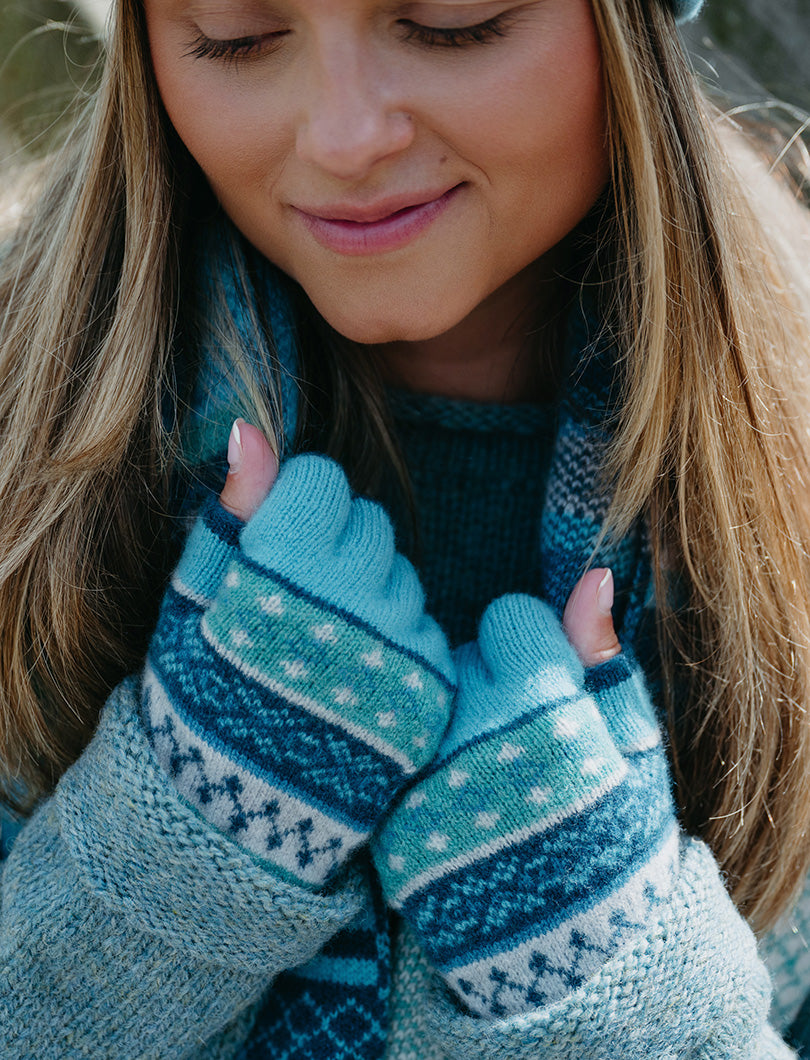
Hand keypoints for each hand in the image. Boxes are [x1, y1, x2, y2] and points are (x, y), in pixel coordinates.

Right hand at [144, 426, 454, 888]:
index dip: (294, 513)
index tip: (274, 553)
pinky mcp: (432, 693)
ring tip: (324, 652)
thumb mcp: (195, 600)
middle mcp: (351, 600)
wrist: (232, 817)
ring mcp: (398, 649)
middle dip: (336, 550)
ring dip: (371, 600)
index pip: (323, 483)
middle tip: (299, 606)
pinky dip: (398, 647)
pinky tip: (356, 683)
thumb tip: (251, 431)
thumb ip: (232, 512)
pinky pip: (428, 633)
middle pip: (370, 524)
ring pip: (403, 577)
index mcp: (282, 567)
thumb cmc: (199, 698)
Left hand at [372, 583, 677, 1018]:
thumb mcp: (631, 746)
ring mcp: (427, 783)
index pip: (507, 619)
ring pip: (421, 701)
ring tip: (481, 773)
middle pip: (458, 657)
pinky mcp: (390, 828)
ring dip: (445, 720)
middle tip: (511, 738)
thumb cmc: (615, 838)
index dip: (529, 650)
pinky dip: (415, 769)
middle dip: (483, 683)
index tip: (543, 689)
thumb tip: (589, 575)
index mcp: (545, 709)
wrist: (572, 957)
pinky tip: (450, 805)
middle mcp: (476, 738)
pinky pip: (394, 758)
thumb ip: (602, 659)